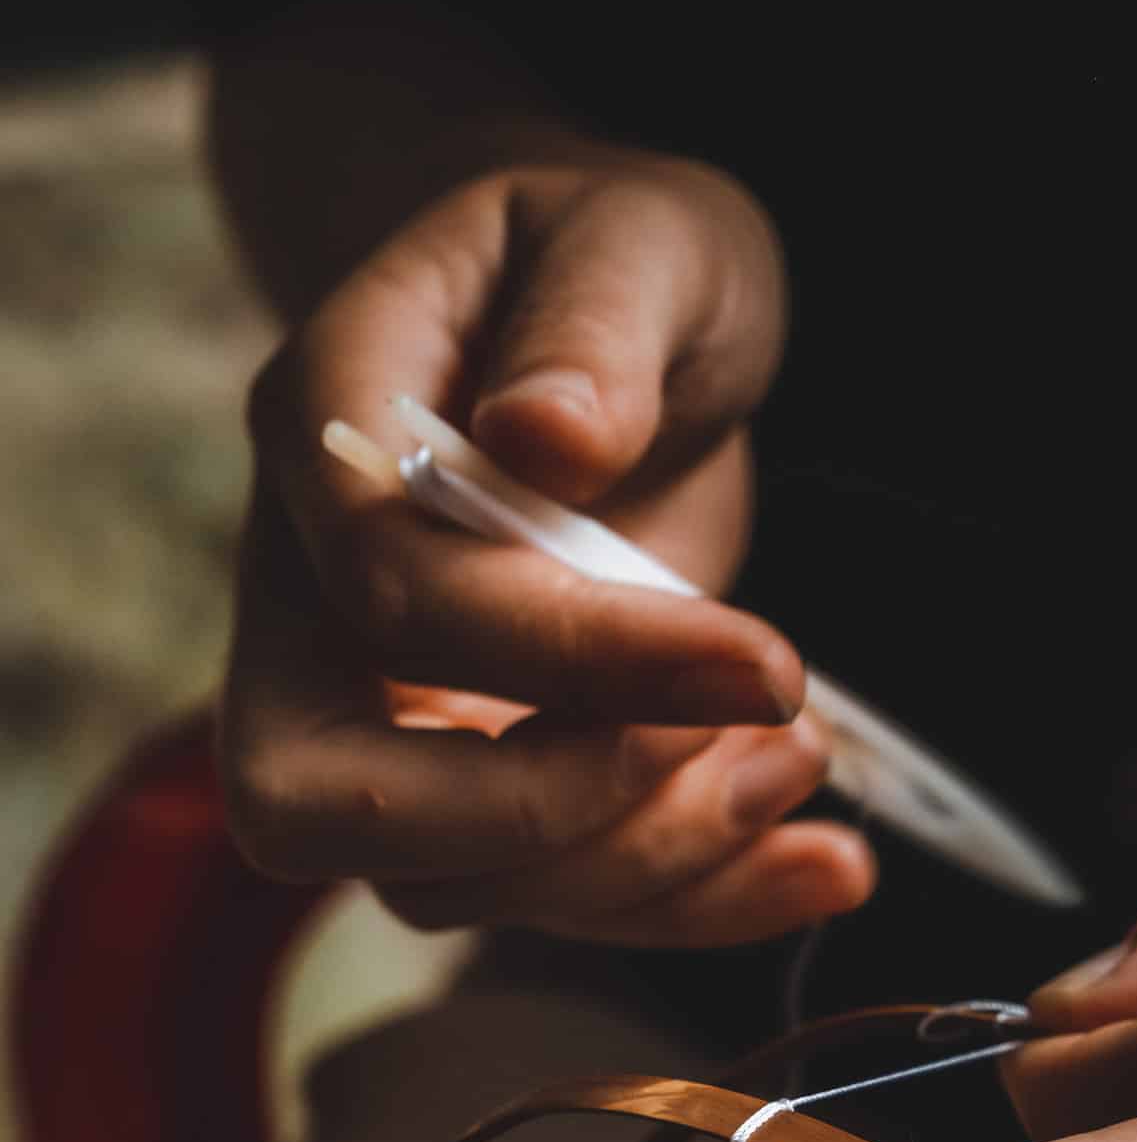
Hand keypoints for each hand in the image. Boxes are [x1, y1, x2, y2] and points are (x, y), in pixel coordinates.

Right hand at [222, 157, 874, 943]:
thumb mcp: (636, 237)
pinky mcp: (481, 778)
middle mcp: (314, 600)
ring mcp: (381, 710)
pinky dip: (687, 905)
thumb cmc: (607, 259)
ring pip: (446, 883)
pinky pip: (545, 897)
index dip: (574, 659)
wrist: (606, 325)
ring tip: (804, 759)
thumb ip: (591, 321)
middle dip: (557, 816)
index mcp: (325, 436)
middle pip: (328, 801)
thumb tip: (543, 434)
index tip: (761, 660)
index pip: (396, 598)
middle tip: (748, 740)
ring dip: (647, 865)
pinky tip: (817, 859)